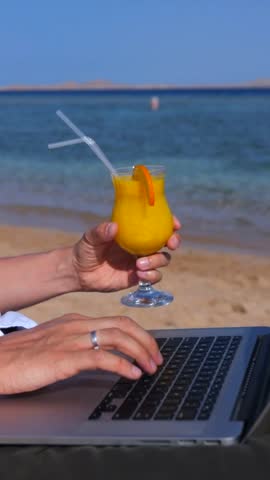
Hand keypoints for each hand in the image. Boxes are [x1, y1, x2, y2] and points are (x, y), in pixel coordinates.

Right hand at [0, 314, 162, 393]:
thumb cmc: (21, 357)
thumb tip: (99, 355)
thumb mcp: (54, 343)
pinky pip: (102, 357)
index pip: (116, 321)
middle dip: (146, 341)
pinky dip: (122, 364)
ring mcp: (71, 339)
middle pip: (123, 325)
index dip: (138, 334)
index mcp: (75, 321)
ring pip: (117, 337)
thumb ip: (76, 344)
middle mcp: (76, 325)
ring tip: (151, 368)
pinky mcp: (64, 358)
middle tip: (157, 359)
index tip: (149, 348)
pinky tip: (132, 374)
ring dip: (140, 353)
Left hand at [72, 216, 180, 291]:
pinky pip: (153, 276)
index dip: (169, 222)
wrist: (79, 272)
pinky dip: (152, 276)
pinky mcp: (138, 277)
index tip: (175, 224)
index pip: (156, 224)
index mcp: (133, 231)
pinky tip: (140, 275)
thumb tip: (113, 226)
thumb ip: (101, 231)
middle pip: (166, 241)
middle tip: (170, 244)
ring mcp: (141, 261)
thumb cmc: (85, 249)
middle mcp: (141, 245)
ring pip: (162, 260)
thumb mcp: (91, 238)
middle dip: (173, 241)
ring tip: (139, 264)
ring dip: (157, 261)